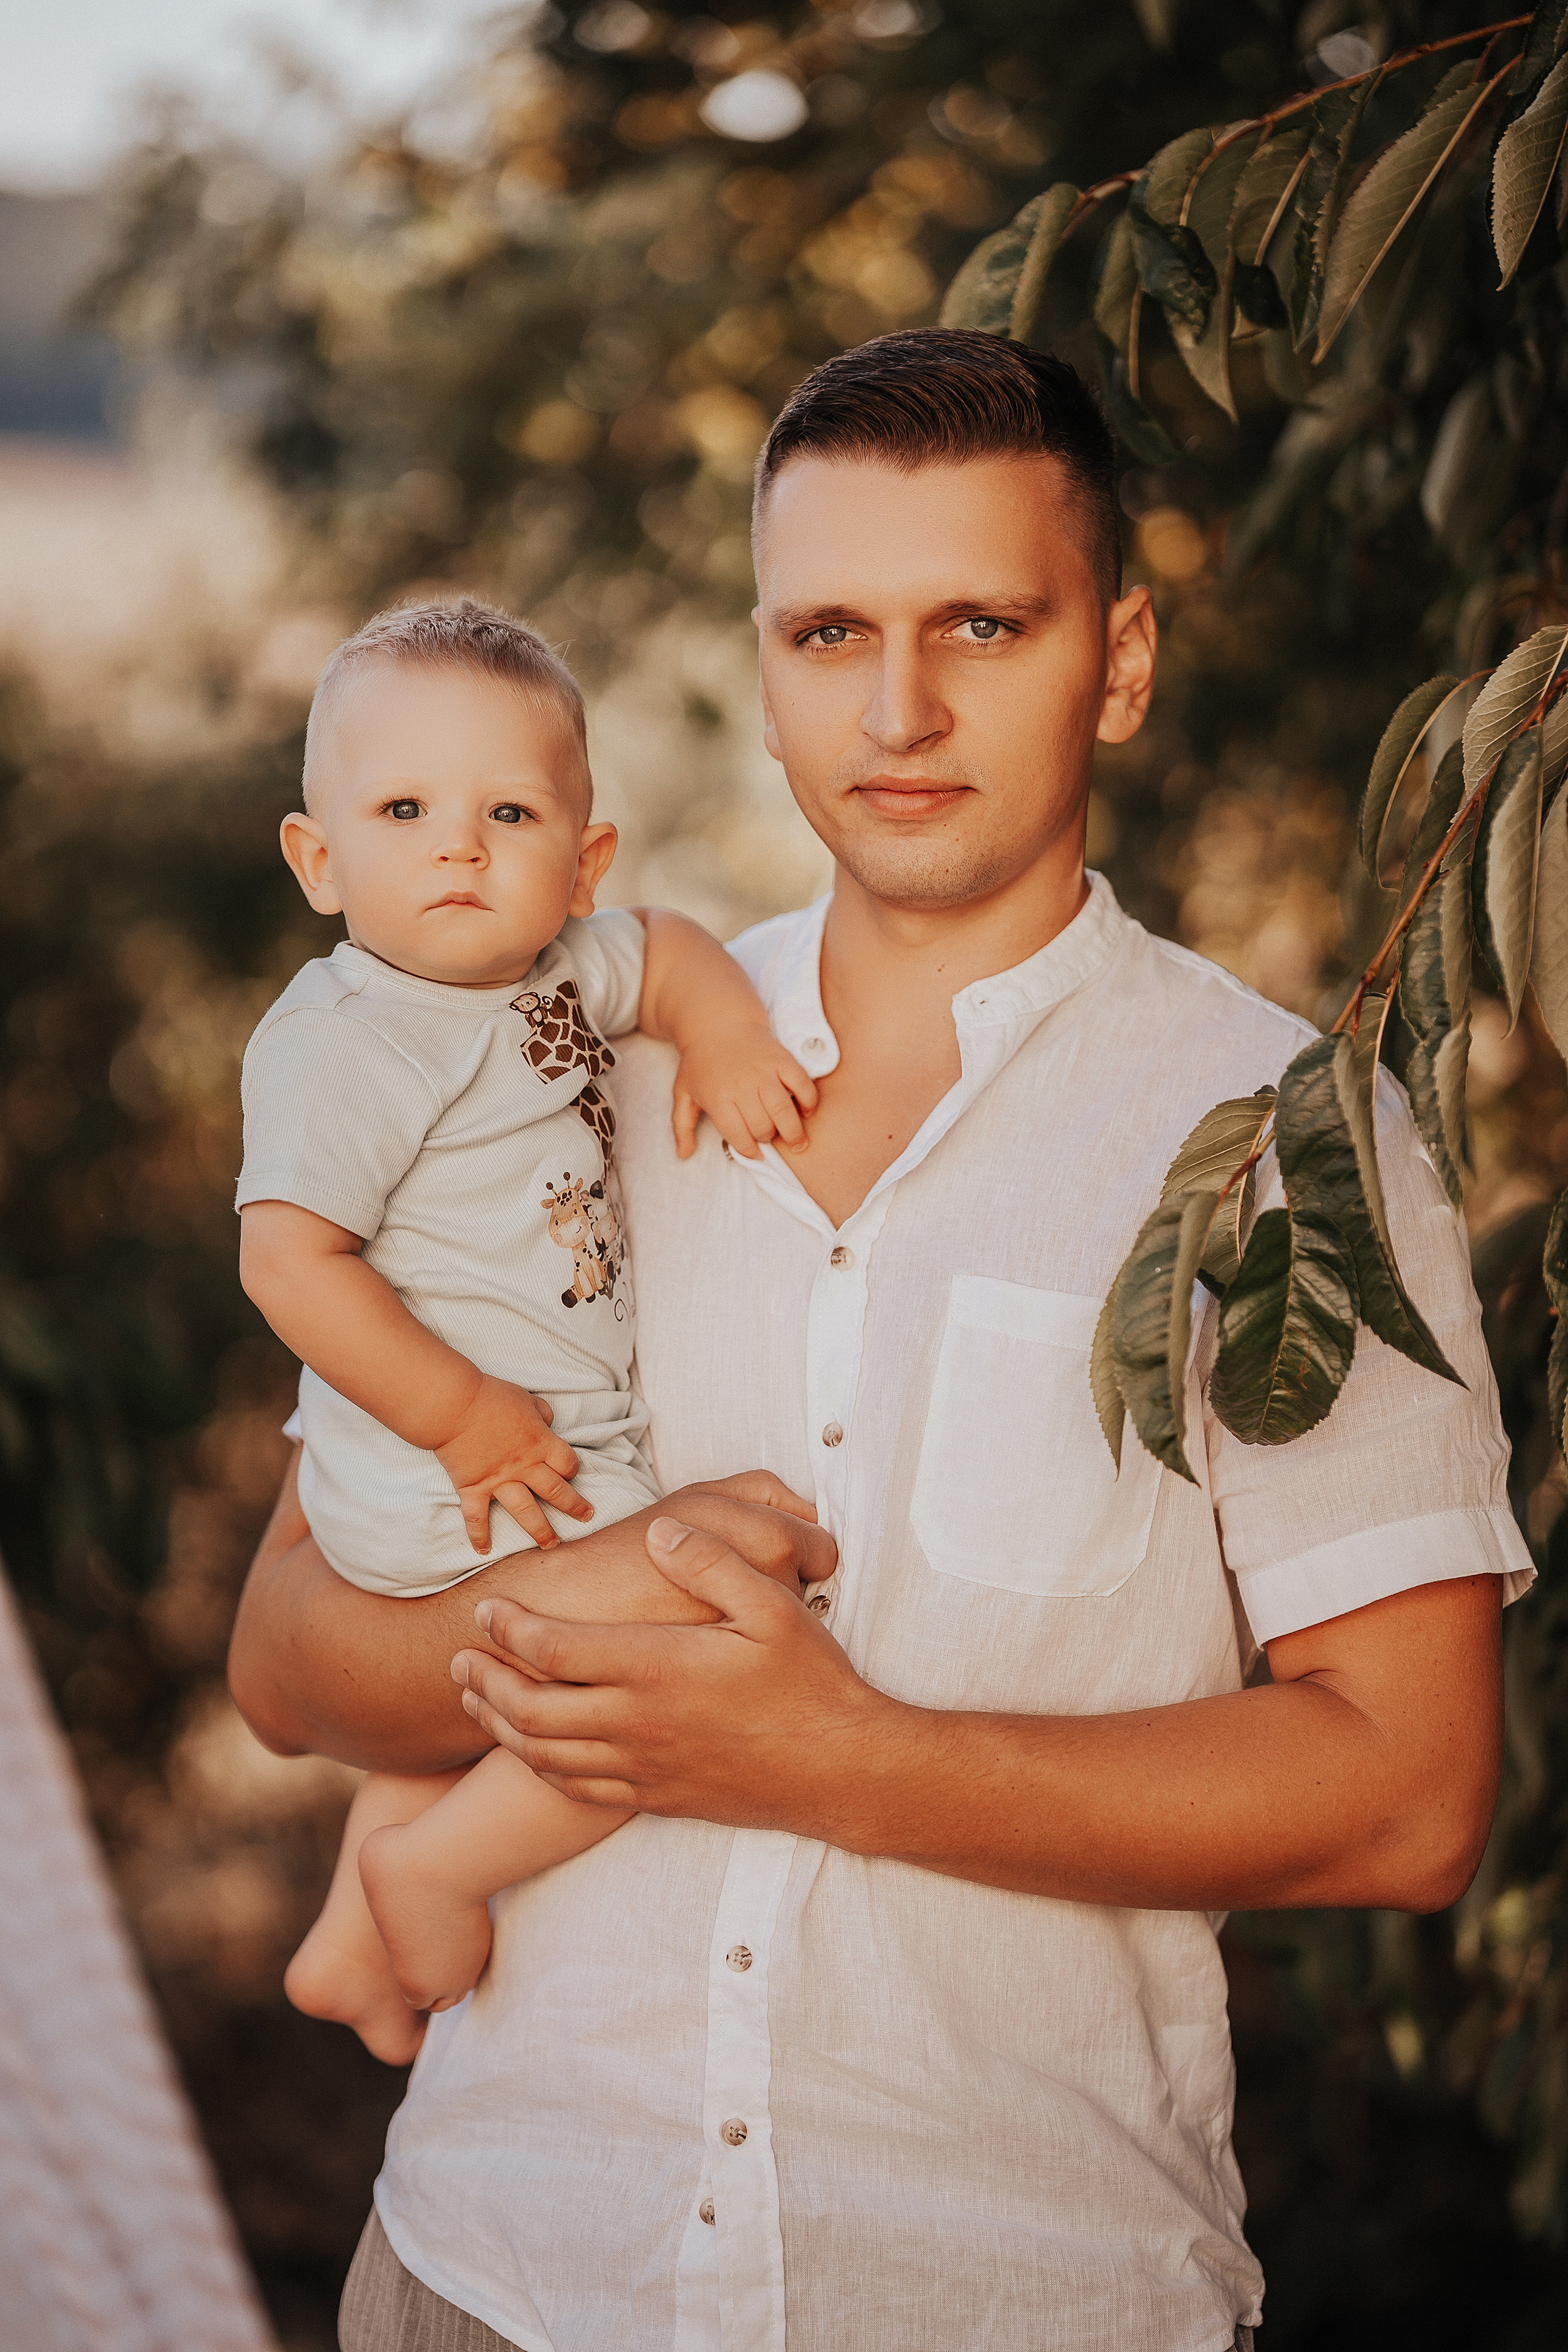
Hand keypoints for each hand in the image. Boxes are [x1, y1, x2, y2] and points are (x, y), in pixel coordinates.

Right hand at [434, 1374, 589, 1552]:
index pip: (567, 1463)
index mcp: (540, 1443)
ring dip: (541, 1531)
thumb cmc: (491, 1397)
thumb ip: (542, 1413)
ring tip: (552, 1545)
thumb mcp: (526, 1399)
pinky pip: (477, 1518)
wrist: (455, 1406)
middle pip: (556, 1492)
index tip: (571, 1474)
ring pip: (526, 1513)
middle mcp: (525, 1467)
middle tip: (586, 1517)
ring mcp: (499, 1481)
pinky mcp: (473, 1488)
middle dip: (574, 1506)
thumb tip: (548, 1421)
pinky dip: (479, 1536)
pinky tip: (483, 1551)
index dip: (572, 1469)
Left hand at [449, 1514, 887, 1828]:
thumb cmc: (811, 1684)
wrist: (841, 1771)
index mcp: (656, 1668)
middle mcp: (637, 1722)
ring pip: (544, 1754)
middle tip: (458, 1661)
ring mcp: (644, 1766)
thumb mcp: (773, 1606)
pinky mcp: (656, 1798)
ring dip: (499, 1727)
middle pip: (530, 1709)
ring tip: (476, 1702)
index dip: (508, 1628)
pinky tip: (531, 1753)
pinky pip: (577, 1788)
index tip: (484, 1610)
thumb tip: (662, 1530)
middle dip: (484, 1682)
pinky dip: (539, 1768)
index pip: (553, 1649)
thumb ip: (712, 1562)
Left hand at [672, 1022, 817, 1159]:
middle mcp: (742, 1086)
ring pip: (783, 1111)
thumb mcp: (683, 1093)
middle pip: (763, 1126)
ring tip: (797, 1143)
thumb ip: (682, 1126)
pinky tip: (806, 1112)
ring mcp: (764, 1072)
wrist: (718, 1023)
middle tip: (769, 1138)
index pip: (738, 1135)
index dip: (749, 1149)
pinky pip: (802, 1085)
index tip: (755, 1153)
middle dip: (767, 1138)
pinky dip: (808, 1101)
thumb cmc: (700, 1063)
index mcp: (718, 1097)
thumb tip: (683, 1154)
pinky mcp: (782, 1060)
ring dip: (793, 1132)